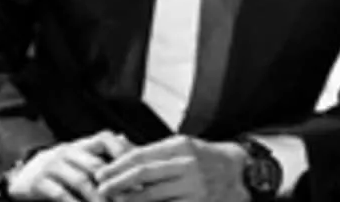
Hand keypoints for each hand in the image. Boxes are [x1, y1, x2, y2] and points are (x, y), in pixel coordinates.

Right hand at [6, 130, 132, 201]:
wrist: (23, 173)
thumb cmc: (61, 165)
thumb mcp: (80, 154)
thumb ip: (101, 150)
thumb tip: (126, 139)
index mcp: (83, 144)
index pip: (107, 139)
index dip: (123, 152)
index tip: (139, 171)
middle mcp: (69, 151)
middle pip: (96, 164)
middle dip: (114, 182)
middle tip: (128, 196)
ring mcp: (53, 165)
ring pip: (80, 180)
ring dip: (96, 197)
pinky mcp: (39, 182)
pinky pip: (59, 193)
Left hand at [95, 135, 248, 201]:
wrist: (239, 173)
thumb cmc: (205, 158)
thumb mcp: (183, 146)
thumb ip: (154, 150)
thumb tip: (120, 144)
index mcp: (180, 146)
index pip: (142, 155)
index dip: (118, 165)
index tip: (102, 173)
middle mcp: (187, 165)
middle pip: (144, 174)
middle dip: (118, 183)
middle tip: (101, 189)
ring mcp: (193, 187)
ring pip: (152, 196)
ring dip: (130, 200)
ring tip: (115, 201)